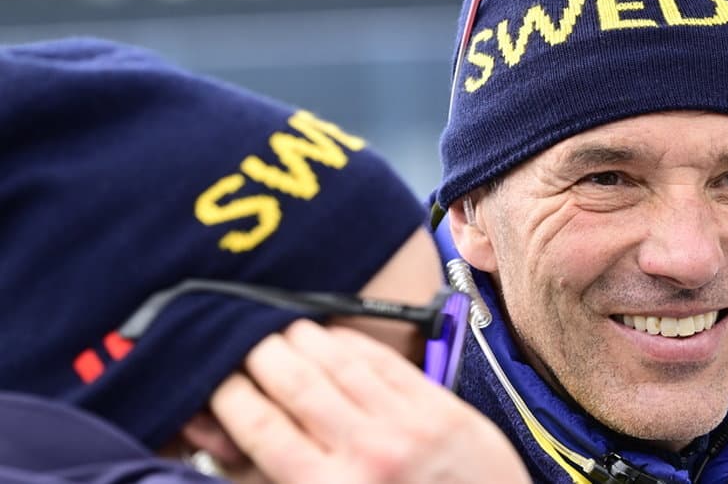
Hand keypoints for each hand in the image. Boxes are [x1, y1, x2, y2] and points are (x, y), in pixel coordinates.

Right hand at [195, 319, 529, 483]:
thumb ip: (280, 479)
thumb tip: (230, 439)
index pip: (262, 426)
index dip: (230, 395)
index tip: (218, 381)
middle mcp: (367, 453)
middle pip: (296, 383)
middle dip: (260, 355)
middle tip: (243, 341)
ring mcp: (407, 425)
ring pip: (339, 362)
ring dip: (303, 338)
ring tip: (282, 329)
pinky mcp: (440, 407)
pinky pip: (385, 361)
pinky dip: (353, 342)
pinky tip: (334, 335)